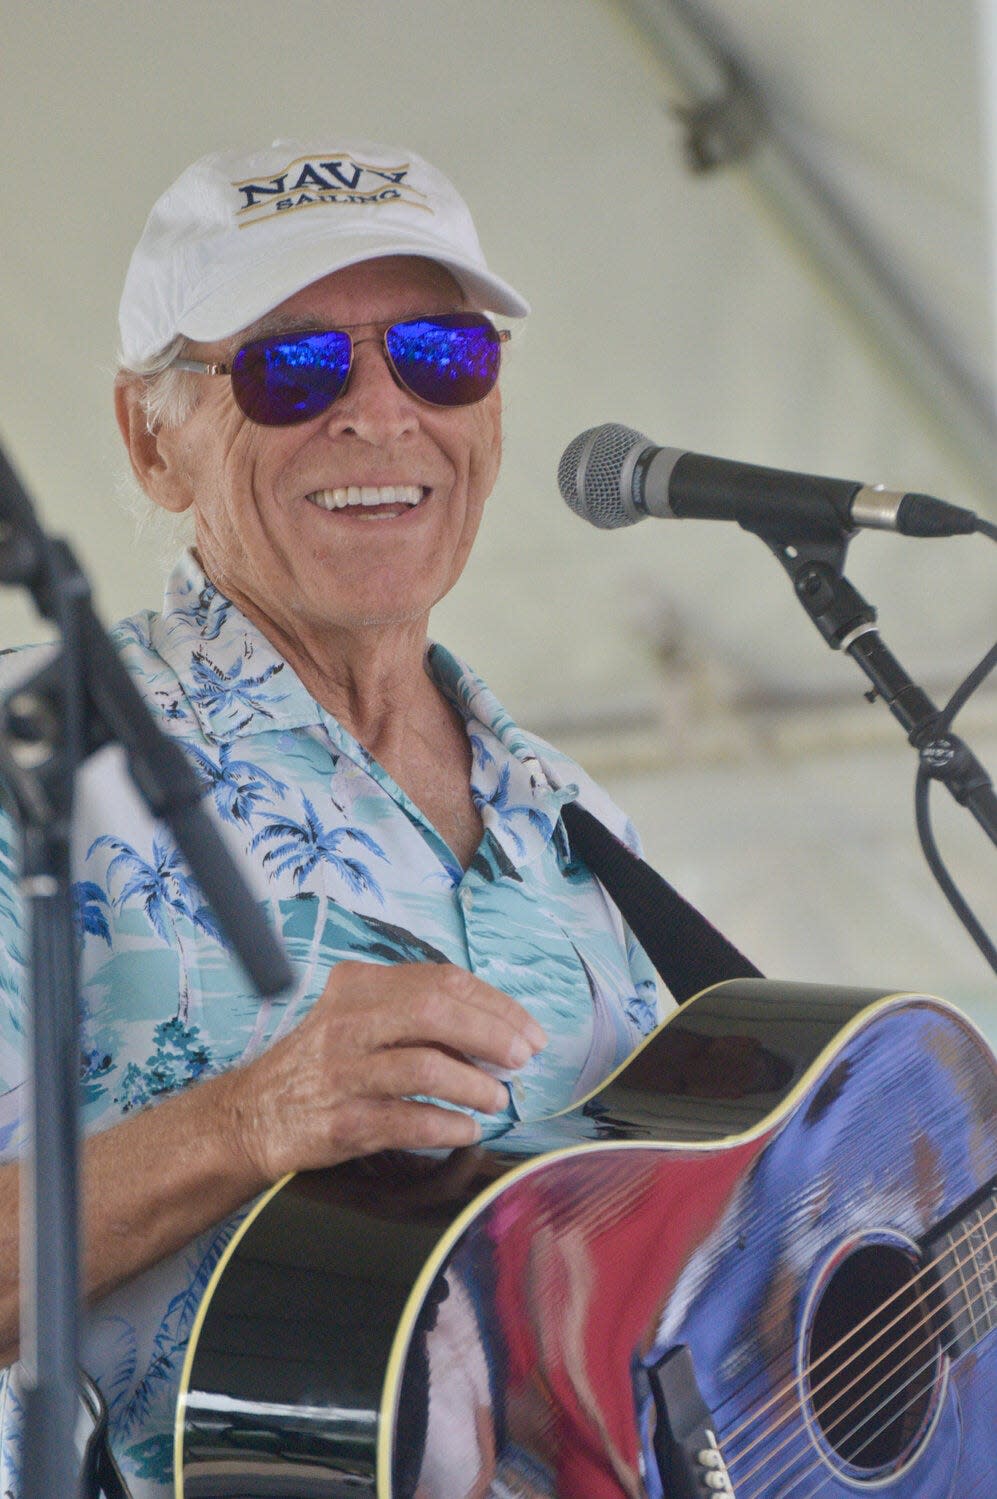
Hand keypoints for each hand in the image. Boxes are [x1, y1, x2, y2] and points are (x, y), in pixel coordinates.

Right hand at [228, 960, 545, 1181]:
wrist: (252, 1115)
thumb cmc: (321, 1064)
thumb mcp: (359, 1017)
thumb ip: (415, 1012)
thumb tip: (496, 1029)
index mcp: (359, 985)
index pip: (442, 980)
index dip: (495, 1005)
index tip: (527, 1031)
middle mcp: (347, 1021)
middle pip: (435, 1012)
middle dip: (491, 1035)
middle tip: (521, 1061)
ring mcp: (342, 1072)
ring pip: (425, 1066)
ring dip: (475, 1085)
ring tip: (497, 1099)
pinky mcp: (340, 1120)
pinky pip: (409, 1120)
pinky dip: (448, 1126)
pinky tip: (466, 1129)